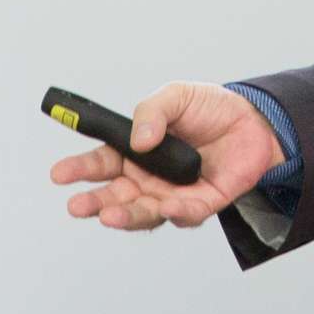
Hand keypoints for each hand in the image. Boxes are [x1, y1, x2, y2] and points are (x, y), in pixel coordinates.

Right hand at [49, 81, 286, 232]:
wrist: (255, 119)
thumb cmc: (211, 109)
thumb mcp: (177, 96)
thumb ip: (153, 111)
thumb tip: (138, 140)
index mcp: (135, 154)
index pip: (101, 164)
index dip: (79, 169)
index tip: (58, 174)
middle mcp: (148, 180)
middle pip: (116, 197)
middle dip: (94, 203)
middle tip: (77, 206)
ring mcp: (173, 194)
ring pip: (145, 212)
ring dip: (127, 216)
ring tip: (110, 215)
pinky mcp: (203, 202)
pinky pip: (187, 213)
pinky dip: (177, 211)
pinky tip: (167, 206)